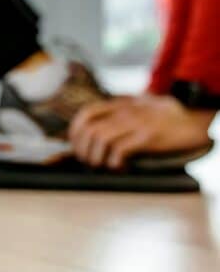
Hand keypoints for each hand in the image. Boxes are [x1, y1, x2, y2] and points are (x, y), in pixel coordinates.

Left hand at [68, 95, 214, 169]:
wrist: (196, 121)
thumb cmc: (166, 118)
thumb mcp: (139, 107)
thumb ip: (118, 114)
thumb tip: (93, 132)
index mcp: (121, 103)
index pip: (86, 113)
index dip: (75, 132)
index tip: (76, 147)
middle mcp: (126, 111)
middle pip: (89, 129)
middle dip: (83, 149)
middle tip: (88, 162)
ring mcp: (137, 122)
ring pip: (101, 139)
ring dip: (96, 158)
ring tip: (102, 166)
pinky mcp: (148, 136)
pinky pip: (120, 149)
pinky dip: (114, 162)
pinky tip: (119, 167)